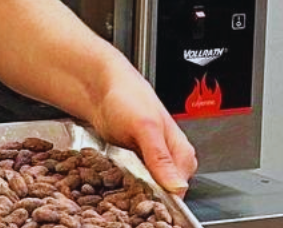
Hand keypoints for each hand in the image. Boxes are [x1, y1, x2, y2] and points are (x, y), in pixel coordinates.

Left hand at [90, 68, 198, 196]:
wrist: (101, 86)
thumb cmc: (127, 96)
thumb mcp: (146, 127)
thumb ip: (160, 157)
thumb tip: (177, 186)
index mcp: (182, 152)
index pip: (179, 189)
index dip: (161, 196)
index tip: (143, 192)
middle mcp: (169, 158)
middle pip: (162, 191)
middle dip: (145, 191)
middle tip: (128, 179)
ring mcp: (151, 161)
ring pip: (146, 187)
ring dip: (132, 186)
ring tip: (120, 171)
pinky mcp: (134, 162)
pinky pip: (133, 180)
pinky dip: (123, 180)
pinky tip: (115, 172)